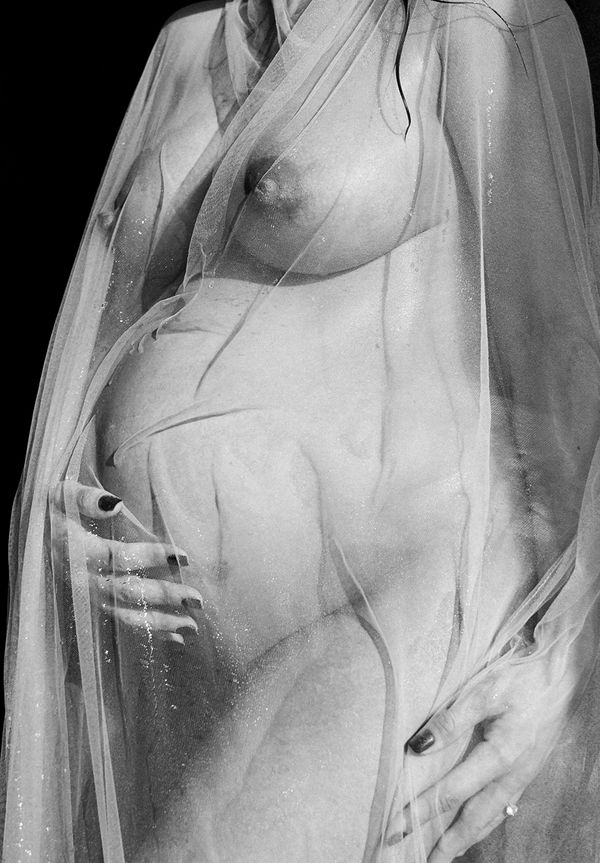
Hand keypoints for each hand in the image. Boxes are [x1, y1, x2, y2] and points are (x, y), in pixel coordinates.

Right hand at [50, 480, 202, 644]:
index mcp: (77, 551)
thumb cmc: (52, 511)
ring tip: (192, 627)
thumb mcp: (60, 495)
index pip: (120, 558)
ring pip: (126, 616)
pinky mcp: (93, 606)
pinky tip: (175, 638)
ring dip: (161, 623)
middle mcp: (83, 580)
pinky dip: (149, 632)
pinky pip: (122, 622)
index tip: (183, 557)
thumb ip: (85, 499)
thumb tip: (115, 504)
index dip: (152, 557)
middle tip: (197, 598)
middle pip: (127, 592)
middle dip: (164, 596)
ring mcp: (87, 597)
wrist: (30, 536)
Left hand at [386, 646, 578, 861]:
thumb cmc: (522, 679)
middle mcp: (513, 775)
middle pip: (474, 818)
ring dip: (465, 840)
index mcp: (501, 756)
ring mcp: (522, 777)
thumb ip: (450, 720)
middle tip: (418, 859)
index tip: (398, 823)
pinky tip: (473, 830)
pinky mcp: (526, 772)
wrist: (562, 675)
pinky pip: (503, 808)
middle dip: (445, 842)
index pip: (453, 791)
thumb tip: (417, 747)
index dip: (423, 809)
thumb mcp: (484, 691)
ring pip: (491, 818)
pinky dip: (484, 825)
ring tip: (443, 856)